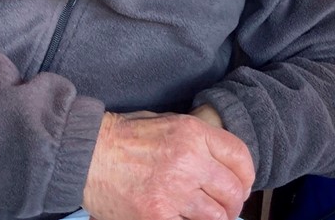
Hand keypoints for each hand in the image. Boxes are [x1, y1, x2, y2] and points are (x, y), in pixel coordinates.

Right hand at [83, 111, 254, 219]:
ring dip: (216, 219)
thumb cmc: (124, 137)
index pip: (240, 157)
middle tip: (228, 208)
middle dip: (234, 203)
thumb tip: (222, 163)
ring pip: (216, 215)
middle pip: (232, 190)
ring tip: (209, 217)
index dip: (247, 175)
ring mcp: (173, 191)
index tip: (244, 185)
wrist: (87, 154)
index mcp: (193, 134)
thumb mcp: (168, 123)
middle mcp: (189, 161)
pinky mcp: (156, 215)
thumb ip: (198, 141)